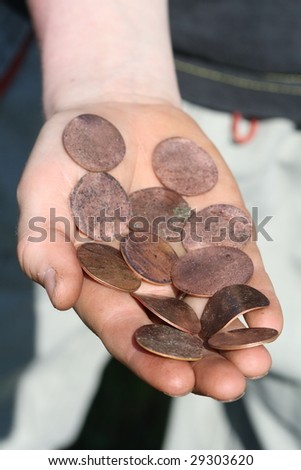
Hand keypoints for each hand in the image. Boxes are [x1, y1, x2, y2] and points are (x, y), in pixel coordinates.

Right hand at [17, 101, 282, 399]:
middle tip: (228, 385)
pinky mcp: (218, 233)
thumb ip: (45, 243)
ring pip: (212, 308)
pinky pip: (239, 270)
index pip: (125, 328)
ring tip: (254, 364)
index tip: (176, 380)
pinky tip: (271, 323)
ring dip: (235, 338)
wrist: (120, 110)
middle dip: (201, 360)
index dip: (147, 355)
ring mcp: (186, 257)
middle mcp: (146, 278)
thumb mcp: (46, 190)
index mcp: (103, 279)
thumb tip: (60, 296)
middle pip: (175, 330)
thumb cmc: (73, 152)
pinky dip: (256, 296)